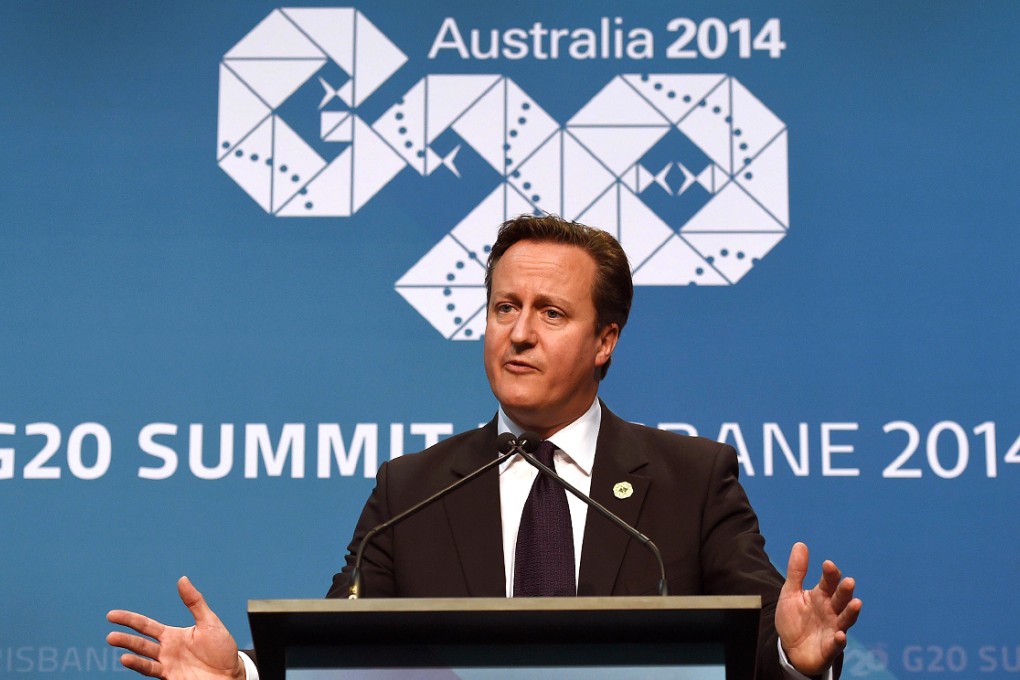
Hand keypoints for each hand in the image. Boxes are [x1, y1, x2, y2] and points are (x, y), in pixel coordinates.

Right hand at [107, 576, 244, 679]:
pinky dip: (139, 666)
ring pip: (143, 658)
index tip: (111, 616)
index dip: (129, 620)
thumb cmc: (222, 648)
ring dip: (130, 653)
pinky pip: (152, 671)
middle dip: (125, 639)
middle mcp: (166, 650)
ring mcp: (168, 665)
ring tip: (118, 648)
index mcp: (173, 635)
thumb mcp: (209, 621)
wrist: (232, 674)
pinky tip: (128, 660)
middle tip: (110, 635)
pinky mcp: (171, 677)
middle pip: (141, 643)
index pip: (146, 626)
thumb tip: (182, 579)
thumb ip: (194, 602)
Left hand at [775, 542, 861, 676]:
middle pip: (841, 599)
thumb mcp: (790, 593)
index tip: (827, 564)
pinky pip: (836, 645)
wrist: (790, 649)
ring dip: (851, 612)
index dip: (830, 573)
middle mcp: (831, 611)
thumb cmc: (794, 619)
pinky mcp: (830, 648)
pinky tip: (840, 635)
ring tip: (856, 603)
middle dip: (845, 591)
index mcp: (821, 596)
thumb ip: (796, 571)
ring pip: (845, 620)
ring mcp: (833, 629)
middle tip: (848, 581)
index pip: (829, 582)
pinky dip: (839, 640)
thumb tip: (801, 544)